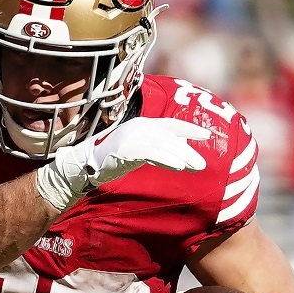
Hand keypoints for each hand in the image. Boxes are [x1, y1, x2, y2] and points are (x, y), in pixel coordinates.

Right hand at [35, 116, 213, 209]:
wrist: (86, 163)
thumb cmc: (113, 158)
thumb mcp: (138, 150)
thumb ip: (156, 148)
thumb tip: (179, 151)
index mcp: (143, 125)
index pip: (171, 125)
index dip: (189, 129)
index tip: (207, 135)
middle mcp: (139, 126)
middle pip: (170, 136)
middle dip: (188, 150)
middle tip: (203, 164)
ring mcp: (132, 136)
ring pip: (163, 144)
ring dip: (181, 156)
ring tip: (196, 167)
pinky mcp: (126, 147)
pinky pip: (150, 152)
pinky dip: (165, 159)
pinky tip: (178, 167)